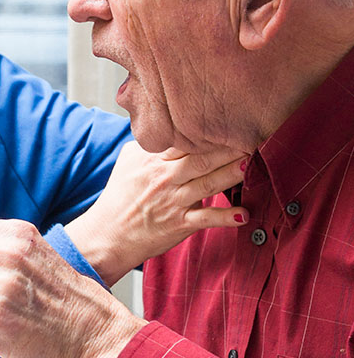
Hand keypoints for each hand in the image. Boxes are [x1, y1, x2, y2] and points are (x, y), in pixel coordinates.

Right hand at [65, 142, 248, 285]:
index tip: (228, 121)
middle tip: (251, 136)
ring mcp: (172, 201)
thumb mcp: (127, 162)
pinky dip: (225, 217)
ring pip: (207, 184)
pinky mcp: (178, 224)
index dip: (207, 130)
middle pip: (200, 158)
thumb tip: (163, 127)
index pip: (183, 139)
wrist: (107, 235)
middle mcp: (164, 178)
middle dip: (227, 148)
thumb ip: (148, 144)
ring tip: (250, 163)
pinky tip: (244, 214)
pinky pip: (206, 218)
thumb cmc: (118, 199)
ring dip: (231, 174)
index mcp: (152, 159)